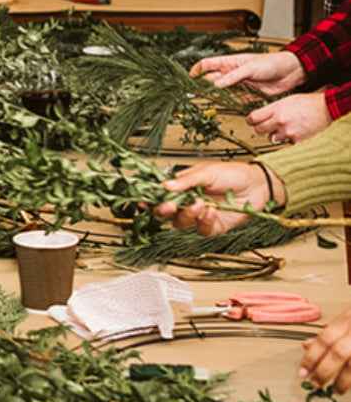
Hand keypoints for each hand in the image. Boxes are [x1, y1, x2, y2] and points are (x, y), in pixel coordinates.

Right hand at [154, 160, 283, 235]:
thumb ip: (185, 180)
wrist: (258, 185)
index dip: (149, 199)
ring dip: (188, 215)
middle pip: (164, 213)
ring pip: (181, 223)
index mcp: (182, 187)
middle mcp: (187, 203)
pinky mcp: (212, 227)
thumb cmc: (233, 174)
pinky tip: (213, 211)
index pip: (160, 195)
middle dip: (163, 210)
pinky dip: (205, 222)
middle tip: (170, 205)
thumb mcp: (207, 171)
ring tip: (201, 204)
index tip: (143, 200)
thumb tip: (164, 185)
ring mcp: (199, 216)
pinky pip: (201, 230)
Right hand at [190, 51, 305, 96]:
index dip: (198, 69)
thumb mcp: (250, 67)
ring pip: (223, 91)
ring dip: (216, 96)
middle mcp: (233, 73)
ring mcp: (240, 84)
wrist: (291, 72)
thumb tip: (217, 84)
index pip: (209, 64)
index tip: (190, 77)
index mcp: (231, 62)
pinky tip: (224, 105)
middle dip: (204, 85)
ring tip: (207, 101)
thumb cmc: (272, 63)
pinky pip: (235, 99)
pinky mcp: (248, 94)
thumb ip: (233, 76)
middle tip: (196, 93)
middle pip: (213, 79)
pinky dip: (229, 103)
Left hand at [246, 89, 330, 144]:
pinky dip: (287, 138)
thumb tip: (260, 116)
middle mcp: (279, 120)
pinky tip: (294, 130)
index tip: (252, 121)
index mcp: (276, 108)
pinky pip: (285, 142)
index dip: (250, 121)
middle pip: (258, 130)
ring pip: (271, 138)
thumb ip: (273, 109)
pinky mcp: (295, 139)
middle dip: (260, 128)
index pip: (253, 118)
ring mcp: (287, 131)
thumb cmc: (307, 103)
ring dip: (274, 134)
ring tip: (284, 128)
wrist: (326, 109)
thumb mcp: (287, 100)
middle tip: (265, 126)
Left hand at [299, 305, 350, 394]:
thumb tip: (306, 346)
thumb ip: (329, 333)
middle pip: (338, 353)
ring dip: (343, 381)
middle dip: (324, 371)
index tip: (302, 373)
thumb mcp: (347, 318)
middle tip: (315, 384)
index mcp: (347, 319)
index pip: (324, 339)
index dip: (311, 358)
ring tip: (336, 390)